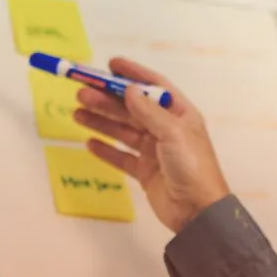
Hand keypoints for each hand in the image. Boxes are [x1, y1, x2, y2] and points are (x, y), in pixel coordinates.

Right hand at [73, 58, 230, 233]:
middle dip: (107, 100)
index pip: (154, 86)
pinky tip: (89, 142)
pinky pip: (121, 156)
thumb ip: (149, 112)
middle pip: (132, 109)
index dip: (133, 74)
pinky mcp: (145, 172)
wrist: (198, 211)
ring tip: (78, 112)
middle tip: (81, 93)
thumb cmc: (193, 167)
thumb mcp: (173, 134)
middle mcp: (167, 129)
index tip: (110, 64)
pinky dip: (106, 149)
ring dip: (101, 121)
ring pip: (123, 131)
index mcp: (180, 114)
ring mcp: (155, 151)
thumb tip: (131, 89)